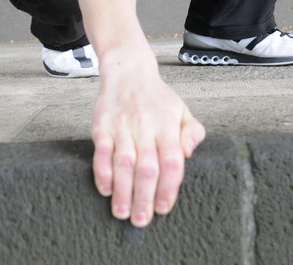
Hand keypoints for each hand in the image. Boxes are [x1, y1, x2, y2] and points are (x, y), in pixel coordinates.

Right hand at [90, 57, 205, 226]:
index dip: (169, 187)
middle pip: (147, 167)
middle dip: (145, 197)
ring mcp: (122, 126)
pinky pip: (101, 152)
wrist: (128, 72)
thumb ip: (192, 133)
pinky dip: (102, 172)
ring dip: (123, 191)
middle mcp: (145, 126)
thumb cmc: (157, 98)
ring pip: (124, 163)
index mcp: (168, 125)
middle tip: (142, 220)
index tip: (164, 208)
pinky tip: (106, 190)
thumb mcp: (182, 111)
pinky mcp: (102, 126)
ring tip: (123, 213)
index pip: (172, 161)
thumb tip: (188, 154)